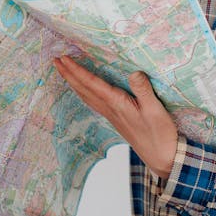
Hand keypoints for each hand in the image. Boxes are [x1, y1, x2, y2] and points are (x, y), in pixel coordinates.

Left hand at [53, 56, 177, 178]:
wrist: (160, 156)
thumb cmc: (159, 133)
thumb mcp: (155, 109)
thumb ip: (144, 90)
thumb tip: (134, 72)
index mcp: (117, 103)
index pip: (92, 83)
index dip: (77, 70)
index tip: (63, 59)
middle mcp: (109, 109)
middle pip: (83, 89)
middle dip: (68, 74)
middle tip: (55, 60)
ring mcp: (111, 115)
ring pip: (86, 96)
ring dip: (73, 83)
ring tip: (64, 72)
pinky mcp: (115, 118)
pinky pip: (93, 102)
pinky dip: (83, 92)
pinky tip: (83, 91)